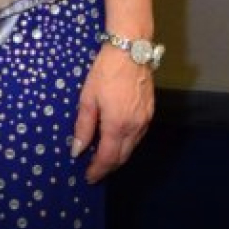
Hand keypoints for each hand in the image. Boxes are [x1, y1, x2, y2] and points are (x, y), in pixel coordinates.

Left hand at [72, 47, 155, 183]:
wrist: (131, 51)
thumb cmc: (106, 72)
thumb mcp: (88, 98)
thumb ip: (83, 127)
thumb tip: (77, 150)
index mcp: (117, 125)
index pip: (108, 158)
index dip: (98, 170)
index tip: (89, 177)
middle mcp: (135, 127)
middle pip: (122, 157)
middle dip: (108, 167)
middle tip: (94, 171)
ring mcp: (145, 120)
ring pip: (132, 147)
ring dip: (118, 156)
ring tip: (103, 158)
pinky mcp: (150, 112)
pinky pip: (138, 136)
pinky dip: (126, 144)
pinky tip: (116, 140)